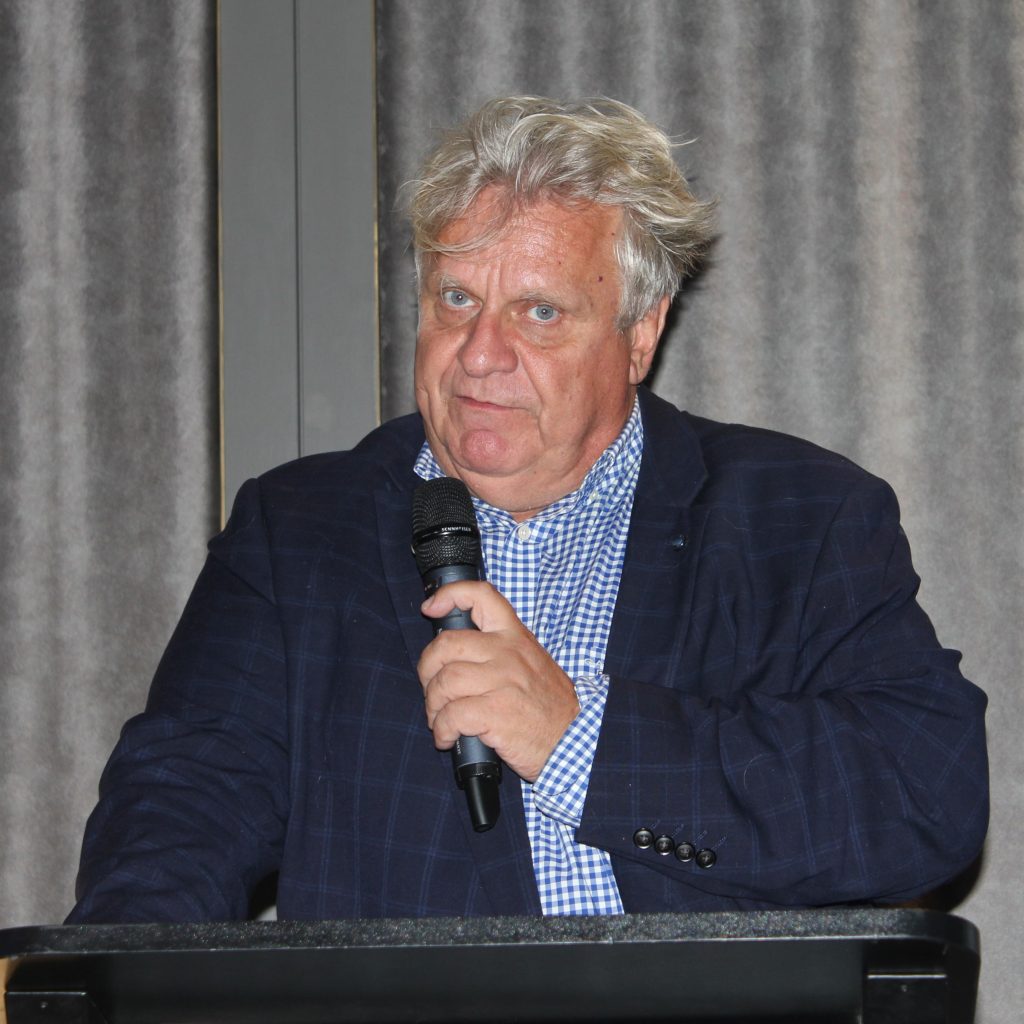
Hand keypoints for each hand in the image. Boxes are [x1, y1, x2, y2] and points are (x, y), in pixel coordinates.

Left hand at [417, 580, 579, 781]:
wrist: (573, 740)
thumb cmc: (548, 707)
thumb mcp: (531, 663)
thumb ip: (499, 650)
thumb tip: (455, 651)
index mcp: (515, 636)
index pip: (481, 596)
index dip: (450, 594)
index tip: (431, 608)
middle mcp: (508, 653)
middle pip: (446, 645)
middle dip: (426, 669)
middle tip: (431, 689)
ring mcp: (503, 682)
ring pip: (444, 682)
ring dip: (432, 706)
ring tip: (439, 720)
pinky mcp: (496, 712)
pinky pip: (451, 715)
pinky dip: (441, 729)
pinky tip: (447, 738)